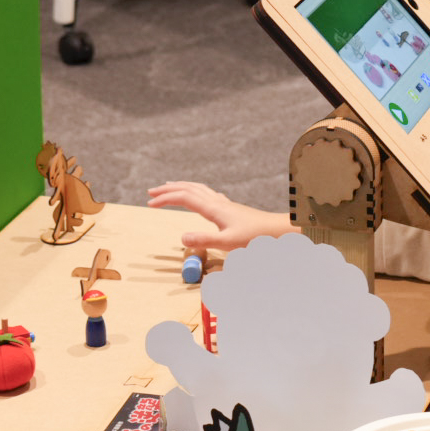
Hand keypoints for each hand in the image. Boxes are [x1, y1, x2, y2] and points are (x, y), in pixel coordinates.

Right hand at [145, 181, 294, 255]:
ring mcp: (226, 204)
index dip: (166, 199)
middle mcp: (218, 203)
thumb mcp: (228, 243)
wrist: (279, 231)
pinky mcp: (232, 209)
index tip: (149, 203)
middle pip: (189, 189)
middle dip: (169, 189)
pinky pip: (209, 194)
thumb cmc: (257, 238)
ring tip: (169, 187)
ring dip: (182, 187)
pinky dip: (196, 191)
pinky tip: (200, 197)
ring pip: (199, 189)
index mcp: (214, 209)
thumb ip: (204, 240)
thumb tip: (181, 238)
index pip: (184, 197)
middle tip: (151, 192)